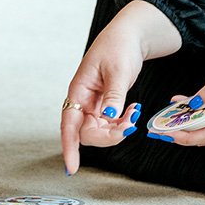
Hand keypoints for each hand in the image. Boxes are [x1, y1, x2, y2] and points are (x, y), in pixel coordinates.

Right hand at [62, 1, 180, 174]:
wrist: (129, 36)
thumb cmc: (118, 47)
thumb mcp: (119, 71)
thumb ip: (114, 95)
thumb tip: (110, 117)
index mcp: (78, 91)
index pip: (69, 125)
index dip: (69, 147)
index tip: (72, 167)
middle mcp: (82, 101)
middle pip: (86, 133)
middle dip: (108, 136)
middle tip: (129, 127)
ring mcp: (93, 104)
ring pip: (100, 131)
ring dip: (118, 130)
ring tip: (135, 114)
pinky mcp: (105, 104)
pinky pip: (110, 124)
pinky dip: (123, 123)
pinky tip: (133, 110)